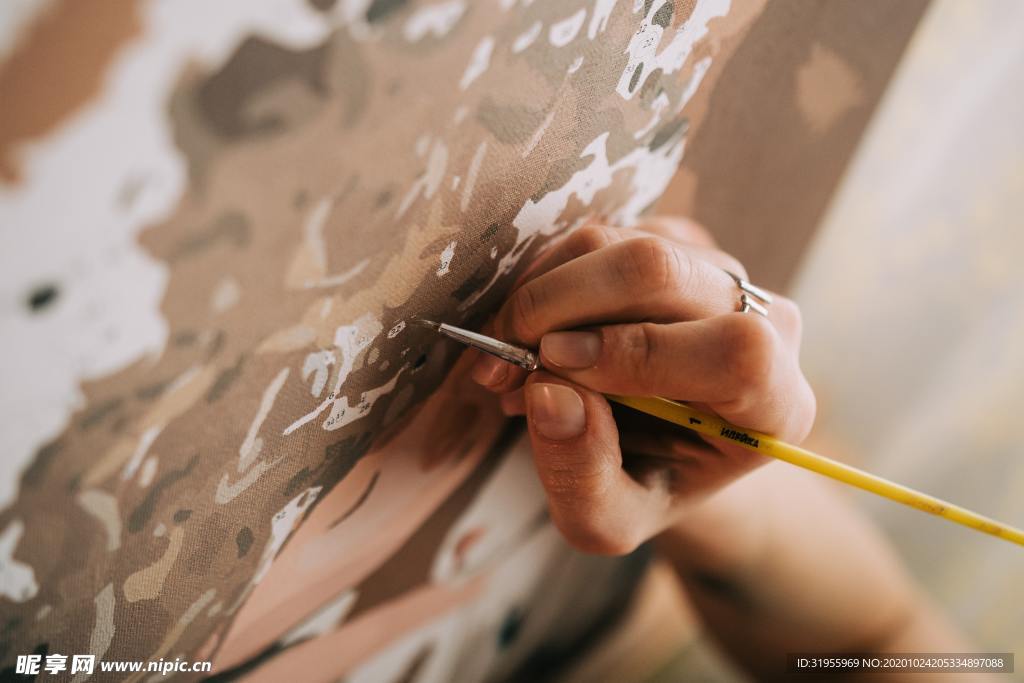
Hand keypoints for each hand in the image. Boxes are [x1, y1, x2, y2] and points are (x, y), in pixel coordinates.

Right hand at [470, 217, 814, 554]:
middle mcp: (762, 323)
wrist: (664, 446)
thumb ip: (581, 478)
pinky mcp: (677, 244)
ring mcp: (720, 273)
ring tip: (512, 362)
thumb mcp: (609, 520)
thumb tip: (550, 396)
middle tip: (505, 360)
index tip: (555, 371)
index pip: (735, 352)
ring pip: (616, 244)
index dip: (637, 353)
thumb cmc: (645, 486)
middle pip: (662, 271)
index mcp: (774, 404)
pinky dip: (543, 280)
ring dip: (540, 299)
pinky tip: (532, 333)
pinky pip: (598, 236)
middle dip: (560, 307)